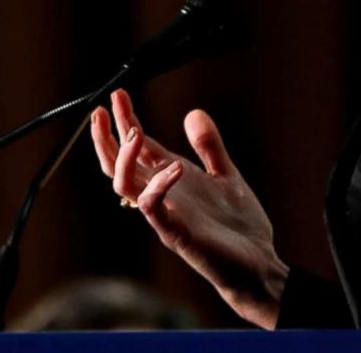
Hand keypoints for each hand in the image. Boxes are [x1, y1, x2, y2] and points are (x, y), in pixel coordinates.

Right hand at [90, 88, 288, 328]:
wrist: (258, 265)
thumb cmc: (239, 226)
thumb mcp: (226, 175)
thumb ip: (209, 146)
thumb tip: (193, 112)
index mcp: (170, 179)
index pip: (137, 146)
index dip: (124, 120)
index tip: (118, 94)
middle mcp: (161, 194)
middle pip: (117, 164)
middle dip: (106, 136)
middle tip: (101, 109)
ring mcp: (164, 214)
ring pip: (124, 184)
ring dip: (124, 157)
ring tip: (134, 132)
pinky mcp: (175, 233)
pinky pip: (153, 207)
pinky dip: (159, 185)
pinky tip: (175, 167)